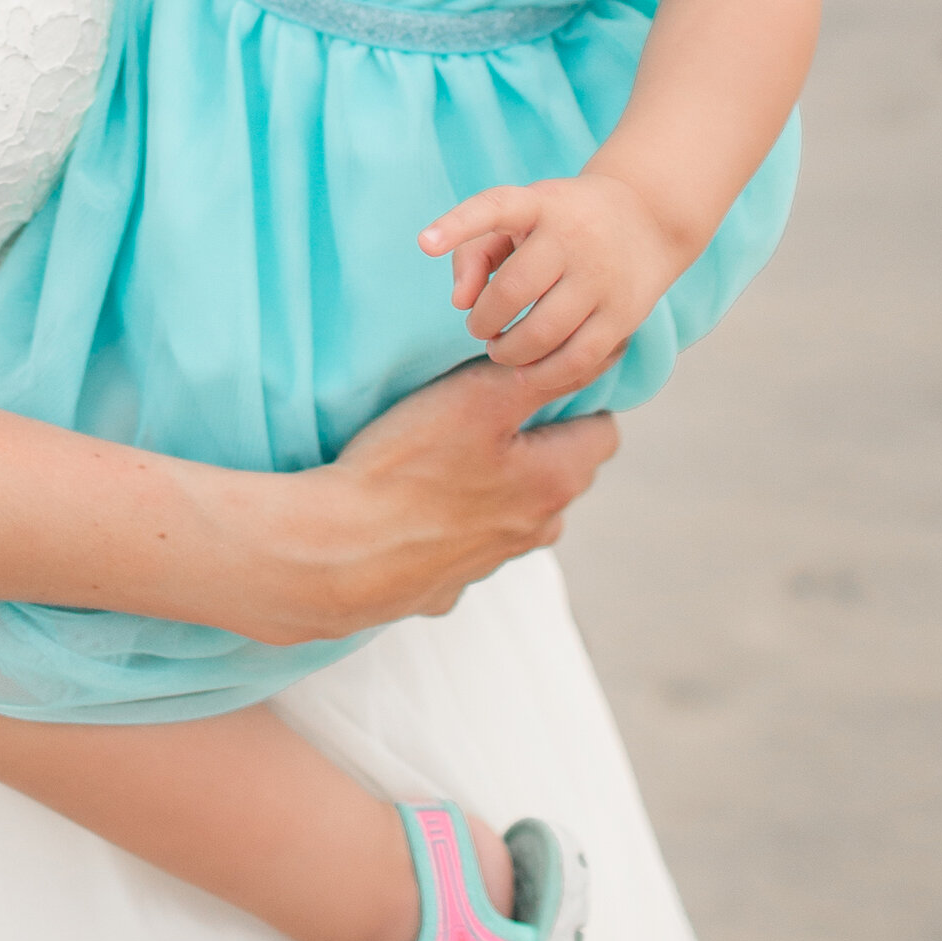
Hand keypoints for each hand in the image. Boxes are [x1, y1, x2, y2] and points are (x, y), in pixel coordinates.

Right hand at [245, 359, 619, 639]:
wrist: (338, 553)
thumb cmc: (408, 467)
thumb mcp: (478, 397)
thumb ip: (544, 374)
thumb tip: (600, 354)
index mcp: (554, 483)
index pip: (603, 432)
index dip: (577, 398)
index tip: (535, 380)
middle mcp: (536, 530)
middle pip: (562, 474)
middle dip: (540, 441)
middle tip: (488, 410)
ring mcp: (491, 563)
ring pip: (517, 513)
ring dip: (499, 486)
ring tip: (449, 457)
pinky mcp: (445, 585)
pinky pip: (465, 545)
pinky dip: (453, 524)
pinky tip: (415, 506)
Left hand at [419, 166, 688, 405]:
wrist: (646, 218)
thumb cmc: (559, 221)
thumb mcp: (519, 217)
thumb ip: (474, 252)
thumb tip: (459, 303)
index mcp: (539, 204)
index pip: (496, 207)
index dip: (458, 225)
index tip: (424, 245)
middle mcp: (573, 236)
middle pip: (513, 290)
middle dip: (484, 320)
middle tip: (480, 328)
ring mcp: (601, 277)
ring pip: (543, 332)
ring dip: (510, 351)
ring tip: (501, 349)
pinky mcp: (623, 314)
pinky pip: (577, 358)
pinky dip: (544, 375)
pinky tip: (525, 373)